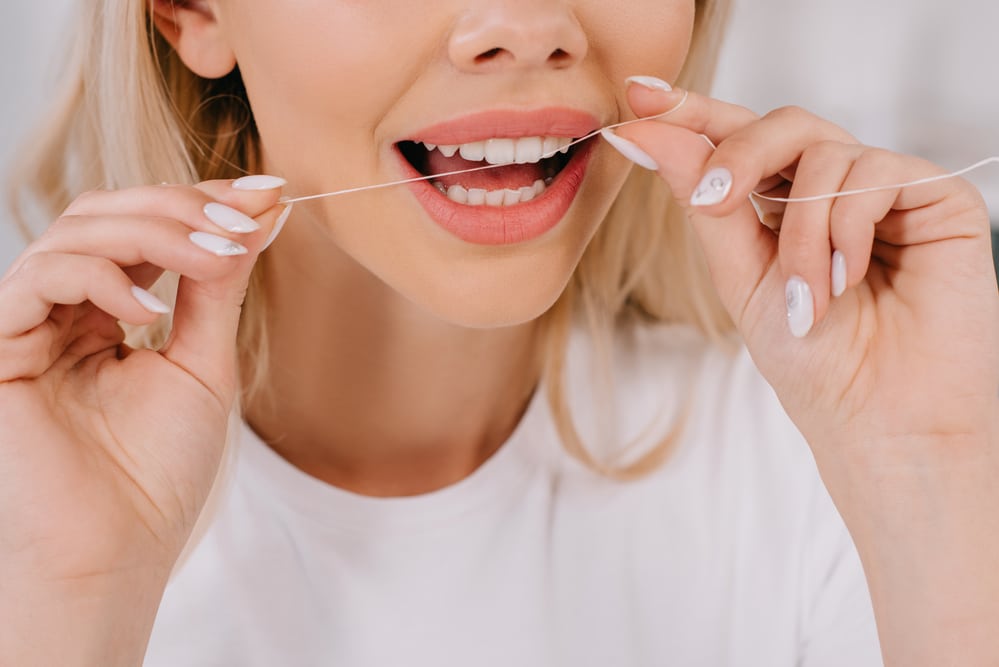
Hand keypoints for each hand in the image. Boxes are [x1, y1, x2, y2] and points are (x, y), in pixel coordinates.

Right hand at [0, 180, 285, 582]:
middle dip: (185, 208)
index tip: (268, 192)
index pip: (150, 229)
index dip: (205, 201)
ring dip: (157, 232)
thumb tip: (256, 218)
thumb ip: (218, 289)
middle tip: (243, 222)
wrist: (115, 549)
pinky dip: (100, 275)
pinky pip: (40, 277)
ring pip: (78, 231)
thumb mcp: (203, 363)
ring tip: (216, 257)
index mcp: (111, 310)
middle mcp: (67, 308)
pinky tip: (148, 309)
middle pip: (112, 214)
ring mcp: (30, 322)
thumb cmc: (158, 470)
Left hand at [612, 81, 998, 460]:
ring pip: (824, 154)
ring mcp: (885, 190)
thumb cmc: (813, 359)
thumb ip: (704, 201)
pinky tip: (850, 279)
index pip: (737, 139)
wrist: (877, 419)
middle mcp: (834, 189)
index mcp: (781, 204)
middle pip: (782, 123)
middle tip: (712, 200)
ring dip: (799, 232)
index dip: (690, 111)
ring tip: (808, 296)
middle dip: (738, 154)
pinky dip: (847, 229)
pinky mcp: (937, 199)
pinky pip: (875, 174)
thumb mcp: (740, 274)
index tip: (636, 93)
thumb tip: (646, 130)